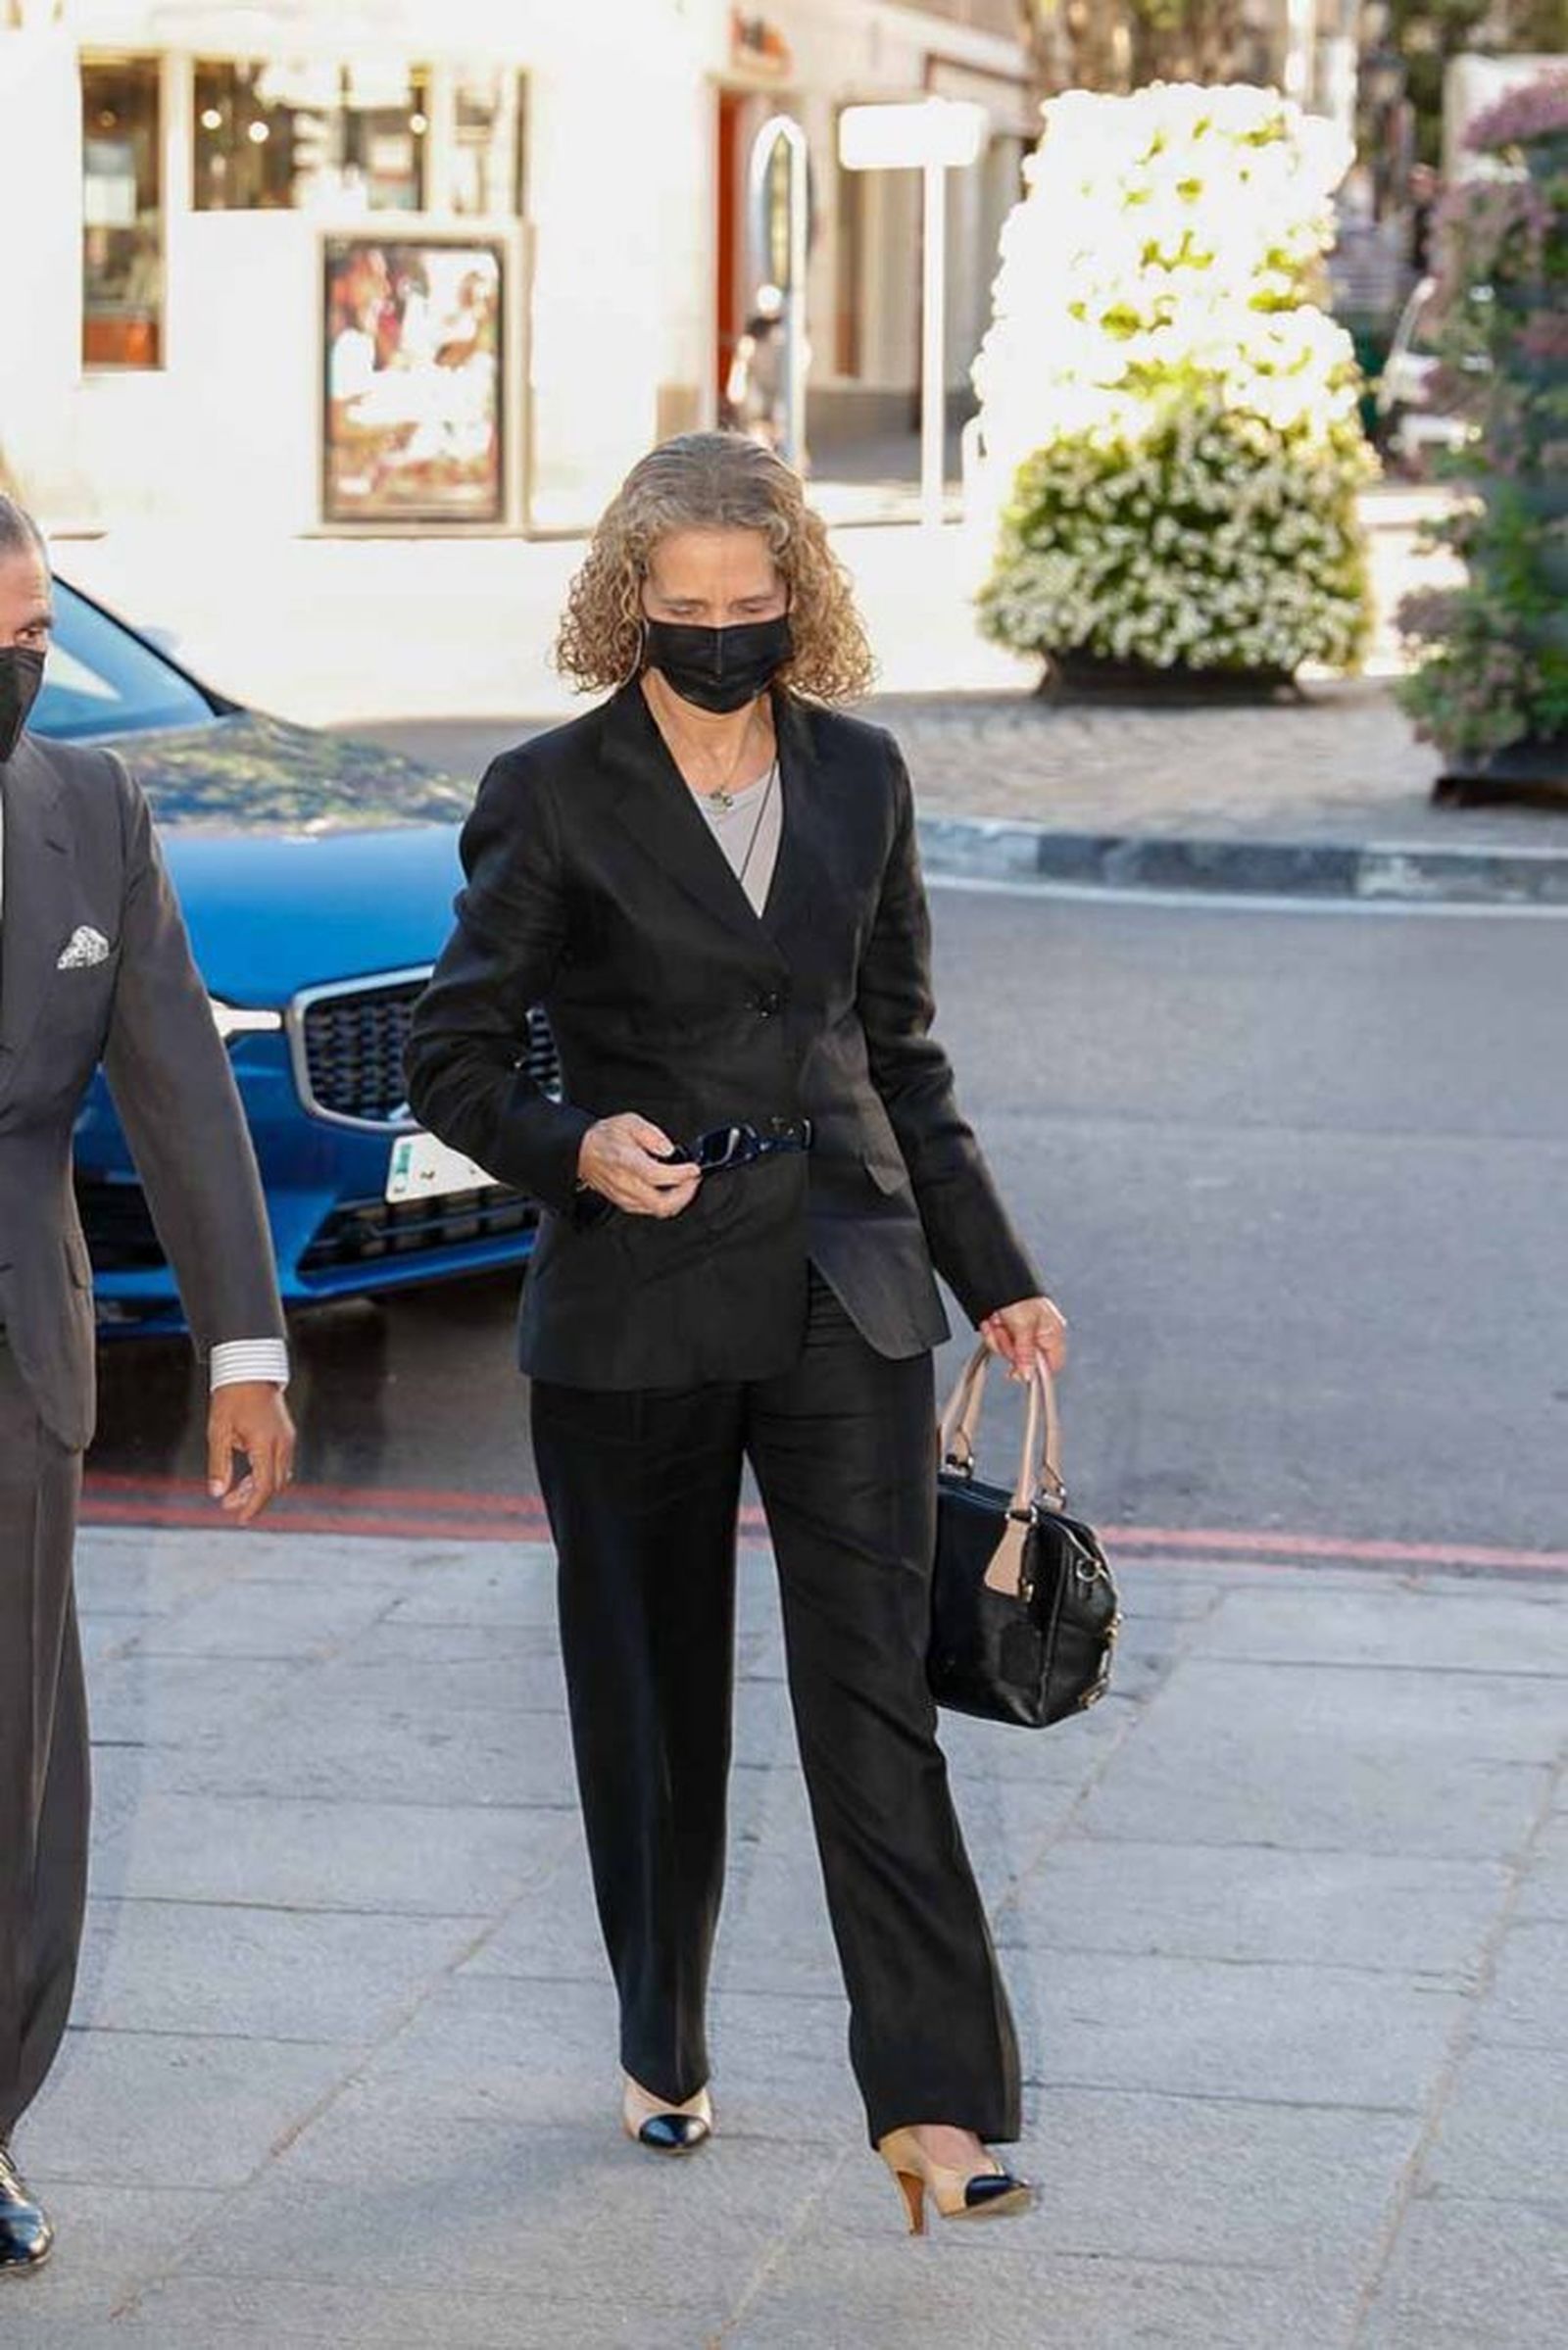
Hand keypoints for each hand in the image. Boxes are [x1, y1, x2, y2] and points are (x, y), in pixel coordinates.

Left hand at [207, 1381, 295, 1524]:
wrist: (249, 1370)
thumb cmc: (231, 1397)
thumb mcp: (218, 1431)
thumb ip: (218, 1464)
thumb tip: (216, 1493)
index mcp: (265, 1444)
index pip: (264, 1485)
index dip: (252, 1506)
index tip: (240, 1519)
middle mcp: (282, 1443)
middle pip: (274, 1485)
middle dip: (253, 1500)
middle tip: (228, 1506)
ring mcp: (287, 1439)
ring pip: (279, 1476)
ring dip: (259, 1488)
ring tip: (233, 1492)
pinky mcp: (286, 1435)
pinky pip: (280, 1464)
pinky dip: (265, 1475)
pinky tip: (247, 1477)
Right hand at [578, 1114, 701, 1218]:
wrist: (582, 1151)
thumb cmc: (605, 1137)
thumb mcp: (629, 1122)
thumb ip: (651, 1134)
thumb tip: (667, 1149)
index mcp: (626, 1161)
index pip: (657, 1175)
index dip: (680, 1175)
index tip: (693, 1169)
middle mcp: (625, 1183)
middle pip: (661, 1203)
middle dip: (685, 1195)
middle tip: (693, 1180)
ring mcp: (624, 1196)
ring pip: (657, 1210)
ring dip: (677, 1201)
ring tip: (685, 1185)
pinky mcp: (624, 1203)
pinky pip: (649, 1210)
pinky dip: (665, 1204)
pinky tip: (671, 1191)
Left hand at [980, 1295, 1067, 1383]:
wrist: (994, 1274)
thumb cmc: (1018, 1293)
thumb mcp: (1024, 1325)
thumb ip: (1026, 1353)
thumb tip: (1027, 1376)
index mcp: (1052, 1333)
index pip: (1051, 1365)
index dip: (1035, 1371)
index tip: (1017, 1371)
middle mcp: (1038, 1334)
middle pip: (1023, 1360)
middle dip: (1008, 1346)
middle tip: (1005, 1330)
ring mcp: (1021, 1332)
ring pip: (1006, 1350)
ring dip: (996, 1336)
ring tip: (997, 1319)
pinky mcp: (1006, 1328)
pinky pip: (996, 1340)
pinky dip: (990, 1330)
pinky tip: (991, 1318)